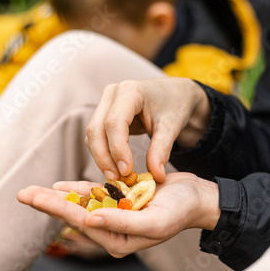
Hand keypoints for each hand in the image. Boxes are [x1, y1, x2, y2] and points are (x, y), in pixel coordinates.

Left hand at [17, 173, 219, 257]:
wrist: (196, 197)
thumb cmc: (180, 211)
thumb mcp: (154, 221)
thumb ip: (122, 222)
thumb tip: (89, 220)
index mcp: (119, 240)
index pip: (83, 221)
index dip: (57, 208)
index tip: (35, 197)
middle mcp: (114, 229)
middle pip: (76, 214)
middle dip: (49, 203)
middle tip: (24, 194)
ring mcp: (117, 214)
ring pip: (83, 204)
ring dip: (60, 196)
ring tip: (35, 191)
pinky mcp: (122, 200)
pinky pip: (97, 195)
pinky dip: (80, 189)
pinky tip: (63, 185)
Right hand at [85, 78, 210, 181]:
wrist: (176, 94)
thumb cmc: (175, 105)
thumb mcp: (171, 126)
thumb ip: (161, 150)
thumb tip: (156, 176)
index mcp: (130, 90)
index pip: (114, 122)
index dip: (117, 149)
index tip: (126, 171)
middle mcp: (112, 93)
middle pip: (96, 128)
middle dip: (104, 156)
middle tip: (117, 179)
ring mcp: (106, 102)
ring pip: (93, 134)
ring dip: (102, 157)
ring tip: (118, 177)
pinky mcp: (104, 113)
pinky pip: (97, 136)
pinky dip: (103, 152)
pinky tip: (116, 167)